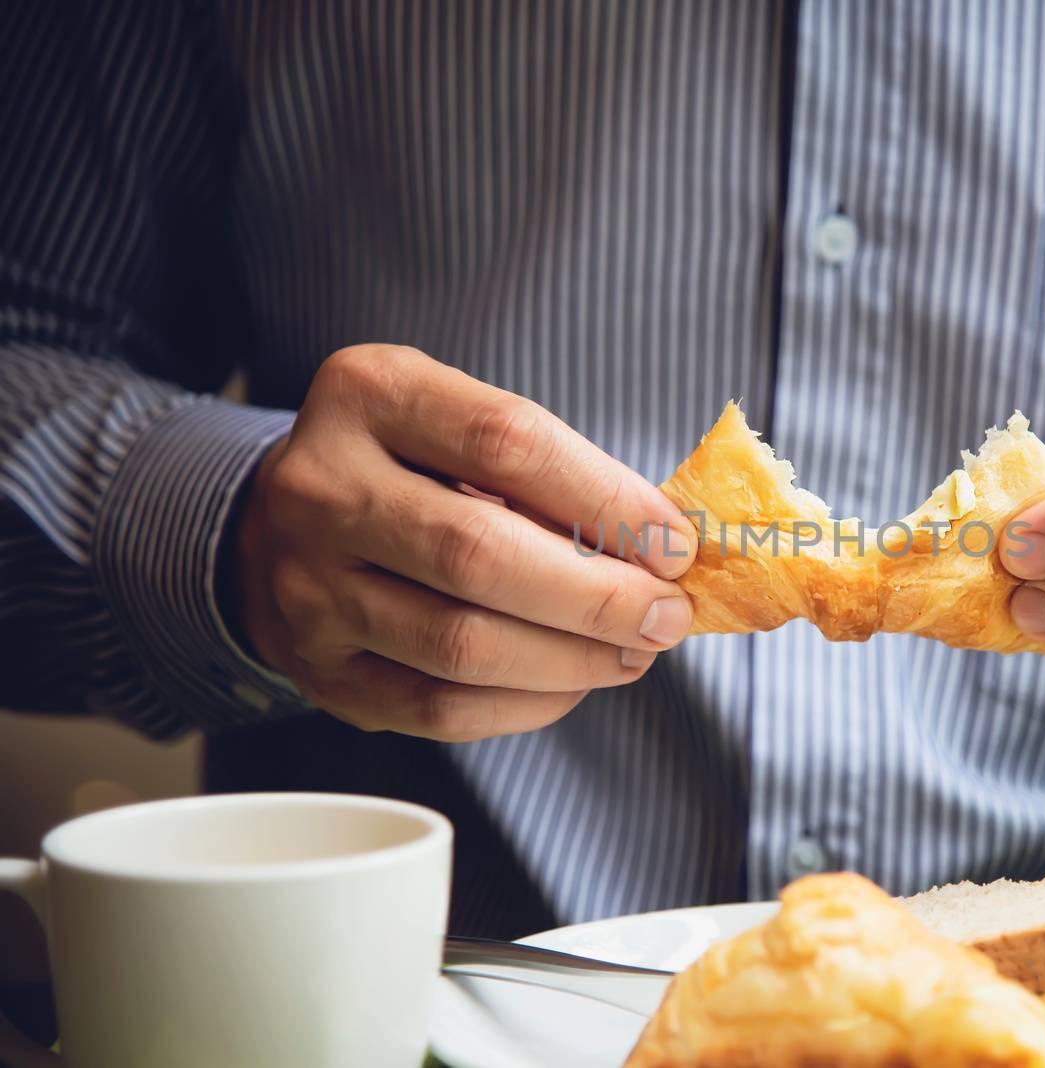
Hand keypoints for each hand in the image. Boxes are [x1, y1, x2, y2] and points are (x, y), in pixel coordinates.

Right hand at [230, 345, 697, 740]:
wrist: (283, 524)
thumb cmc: (413, 467)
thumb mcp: (463, 426)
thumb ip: (554, 472)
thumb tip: (667, 549)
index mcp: (371, 394)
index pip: (509, 443)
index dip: (609, 500)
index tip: (676, 543)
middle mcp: (323, 488)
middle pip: (481, 554)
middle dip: (599, 595)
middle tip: (668, 614)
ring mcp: (308, 587)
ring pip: (462, 644)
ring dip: (574, 659)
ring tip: (636, 651)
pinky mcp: (321, 670)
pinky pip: (440, 707)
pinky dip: (528, 704)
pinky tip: (575, 682)